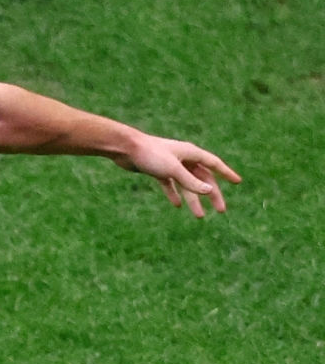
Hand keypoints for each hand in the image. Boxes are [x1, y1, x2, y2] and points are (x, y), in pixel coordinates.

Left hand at [116, 133, 241, 216]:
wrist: (125, 148)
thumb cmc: (150, 154)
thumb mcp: (173, 169)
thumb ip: (190, 181)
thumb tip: (209, 191)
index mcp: (190, 153)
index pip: (214, 164)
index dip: (226, 173)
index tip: (238, 182)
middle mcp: (183, 158)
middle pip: (202, 178)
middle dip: (211, 194)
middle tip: (220, 210)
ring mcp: (170, 164)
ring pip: (186, 184)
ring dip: (193, 199)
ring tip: (199, 216)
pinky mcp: (158, 170)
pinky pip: (170, 184)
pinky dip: (174, 194)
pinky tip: (177, 205)